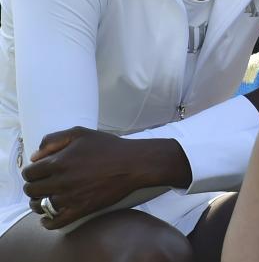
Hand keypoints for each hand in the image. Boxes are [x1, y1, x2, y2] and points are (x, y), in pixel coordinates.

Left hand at [22, 127, 174, 229]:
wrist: (133, 164)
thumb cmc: (108, 147)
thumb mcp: (80, 133)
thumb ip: (53, 140)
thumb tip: (35, 157)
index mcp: (58, 162)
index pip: (29, 173)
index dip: (32, 172)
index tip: (39, 173)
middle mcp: (60, 181)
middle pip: (31, 190)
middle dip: (34, 187)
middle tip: (43, 185)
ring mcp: (69, 197)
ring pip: (40, 206)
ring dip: (39, 203)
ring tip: (46, 199)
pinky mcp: (80, 210)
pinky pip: (55, 222)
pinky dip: (47, 222)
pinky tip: (48, 218)